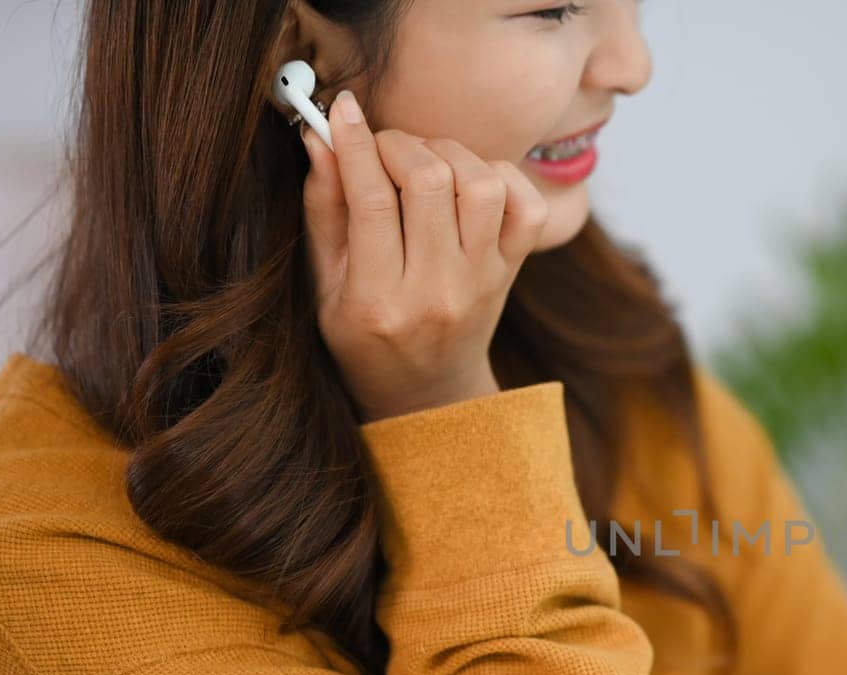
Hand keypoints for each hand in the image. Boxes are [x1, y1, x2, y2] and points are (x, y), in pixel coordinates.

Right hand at [297, 91, 550, 422]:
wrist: (429, 393)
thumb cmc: (364, 336)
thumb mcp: (324, 285)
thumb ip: (324, 210)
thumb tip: (321, 138)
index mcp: (376, 302)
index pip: (372, 202)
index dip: (356, 144)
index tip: (342, 110)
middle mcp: (437, 292)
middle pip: (431, 183)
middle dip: (400, 145)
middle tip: (382, 148)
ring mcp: (481, 283)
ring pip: (482, 186)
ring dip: (449, 154)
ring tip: (424, 162)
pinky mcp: (511, 272)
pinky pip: (526, 206)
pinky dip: (501, 176)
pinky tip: (467, 181)